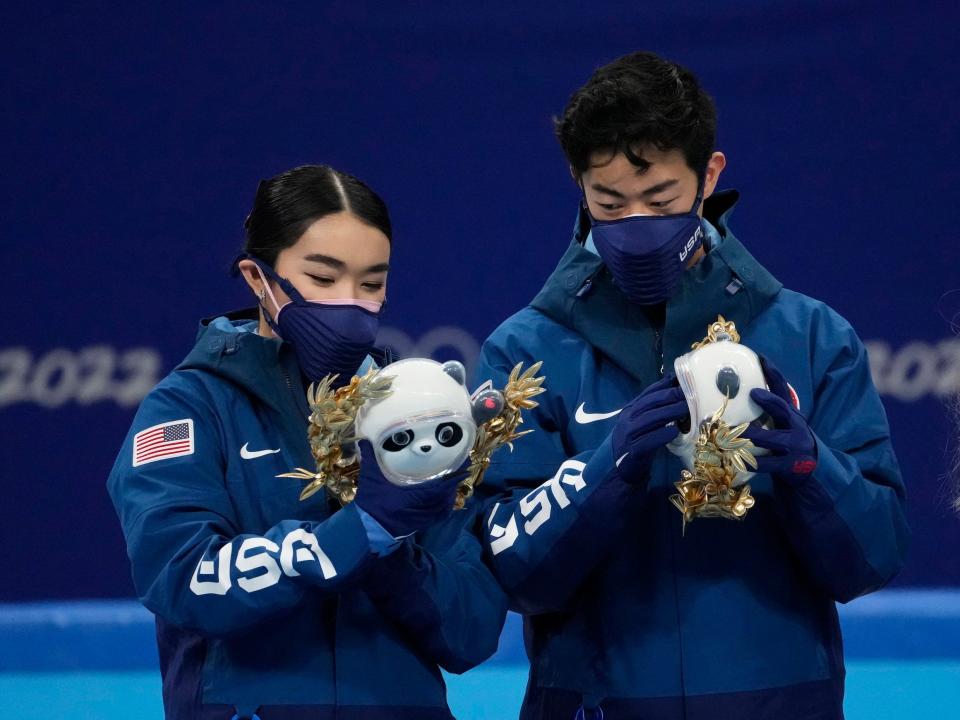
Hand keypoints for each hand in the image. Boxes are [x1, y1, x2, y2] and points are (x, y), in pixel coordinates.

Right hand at [353, 440, 463, 536]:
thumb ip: (369, 457)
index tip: (463, 460)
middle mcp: (425, 507)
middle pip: (448, 493)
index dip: (455, 473)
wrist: (369, 530)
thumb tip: (364, 440)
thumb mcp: (370, 478)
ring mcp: (425, 516)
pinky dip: (445, 503)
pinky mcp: (422, 523)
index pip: (443, 484)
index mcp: (416, 495)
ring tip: (452, 476)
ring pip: (445, 503)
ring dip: (450, 490)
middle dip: (455, 479)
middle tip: (459, 464)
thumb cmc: (372, 504)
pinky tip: (443, 496)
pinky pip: (440, 513)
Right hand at [612, 374, 688, 482]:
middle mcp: (627, 420)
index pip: (647, 394)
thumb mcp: (643, 422)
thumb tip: (672, 382)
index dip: (664, 386)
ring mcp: (628, 436)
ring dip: (669, 412)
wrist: (623, 468)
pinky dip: (662, 435)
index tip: (681, 381)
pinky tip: (675, 431)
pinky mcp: (633, 451)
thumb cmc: (638, 441)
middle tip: (688, 394)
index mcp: (630, 410)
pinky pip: (648, 441)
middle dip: (669, 397)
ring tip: (686, 409)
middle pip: (648, 404)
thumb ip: (654, 406)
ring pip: (649, 420)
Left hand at [741, 356, 816, 484]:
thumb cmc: (788, 443)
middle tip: (753, 393)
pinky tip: (737, 461)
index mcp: (791, 414)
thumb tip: (742, 390)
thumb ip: (768, 410)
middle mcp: (796, 427)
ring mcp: (795, 447)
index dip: (774, 374)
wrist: (808, 472)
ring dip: (751, 435)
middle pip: (783, 409)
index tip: (762, 359)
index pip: (783, 390)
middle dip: (769, 400)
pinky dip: (752, 462)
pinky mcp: (789, 466)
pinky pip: (768, 464)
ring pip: (771, 439)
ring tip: (730, 434)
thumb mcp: (783, 424)